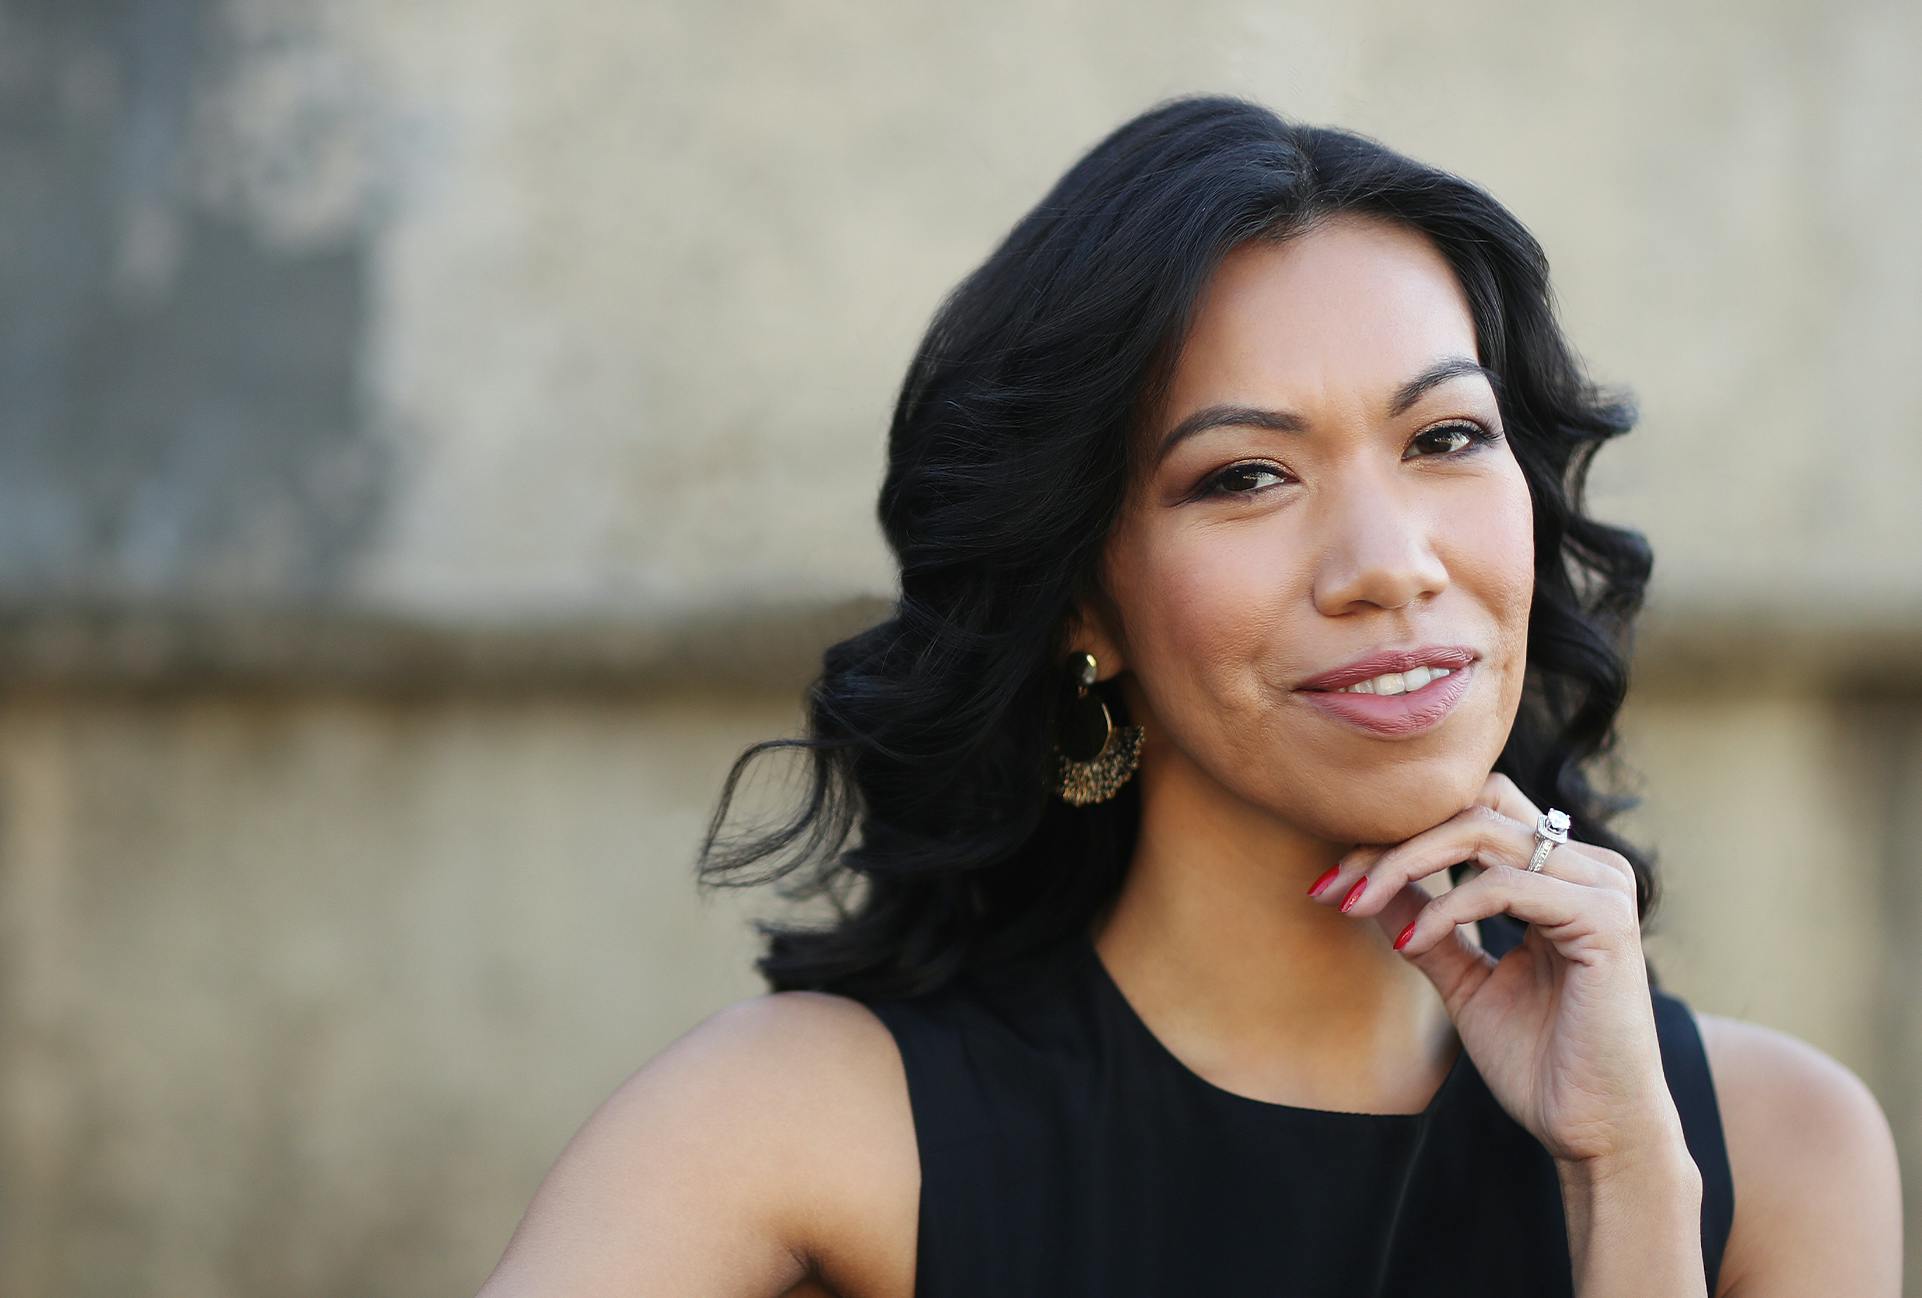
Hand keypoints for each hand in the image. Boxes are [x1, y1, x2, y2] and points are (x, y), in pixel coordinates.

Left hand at [1308, 772, 1680, 1166]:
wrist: (1590, 1130)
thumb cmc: (1538, 1060)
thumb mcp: (1462, 978)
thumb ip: (1423, 922)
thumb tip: (1366, 879)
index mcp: (1559, 872)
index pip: (1468, 813)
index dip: (1396, 834)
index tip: (1331, 882)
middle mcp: (1586, 866)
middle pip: (1468, 808)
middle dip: (1389, 841)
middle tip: (1334, 886)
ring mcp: (1601, 886)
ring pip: (1478, 832)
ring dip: (1404, 865)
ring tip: (1356, 905)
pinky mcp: (1604, 920)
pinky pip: (1502, 885)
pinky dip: (1445, 908)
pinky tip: (1413, 944)